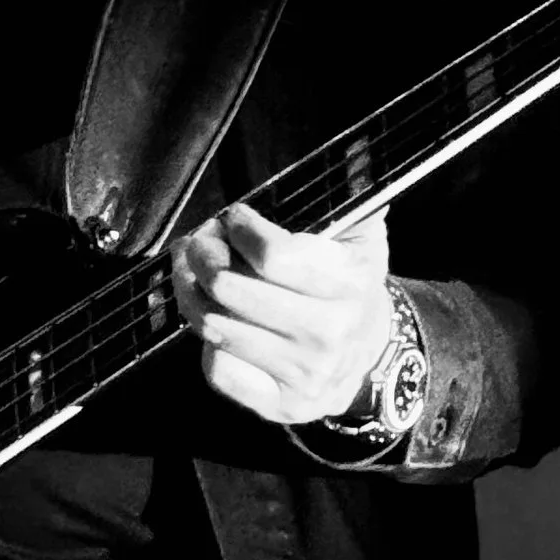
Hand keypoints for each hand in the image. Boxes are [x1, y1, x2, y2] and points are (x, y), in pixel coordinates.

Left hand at [170, 204, 395, 430]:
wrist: (368, 357)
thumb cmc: (350, 287)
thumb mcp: (362, 238)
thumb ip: (350, 198)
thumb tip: (352, 156)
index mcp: (349, 285)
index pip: (272, 256)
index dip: (241, 229)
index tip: (234, 218)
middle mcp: (327, 333)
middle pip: (230, 289)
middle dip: (202, 254)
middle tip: (199, 242)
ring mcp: (302, 374)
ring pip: (215, 326)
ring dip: (192, 292)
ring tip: (193, 274)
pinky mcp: (277, 404)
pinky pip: (217, 370)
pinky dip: (206, 344)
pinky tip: (218, 322)